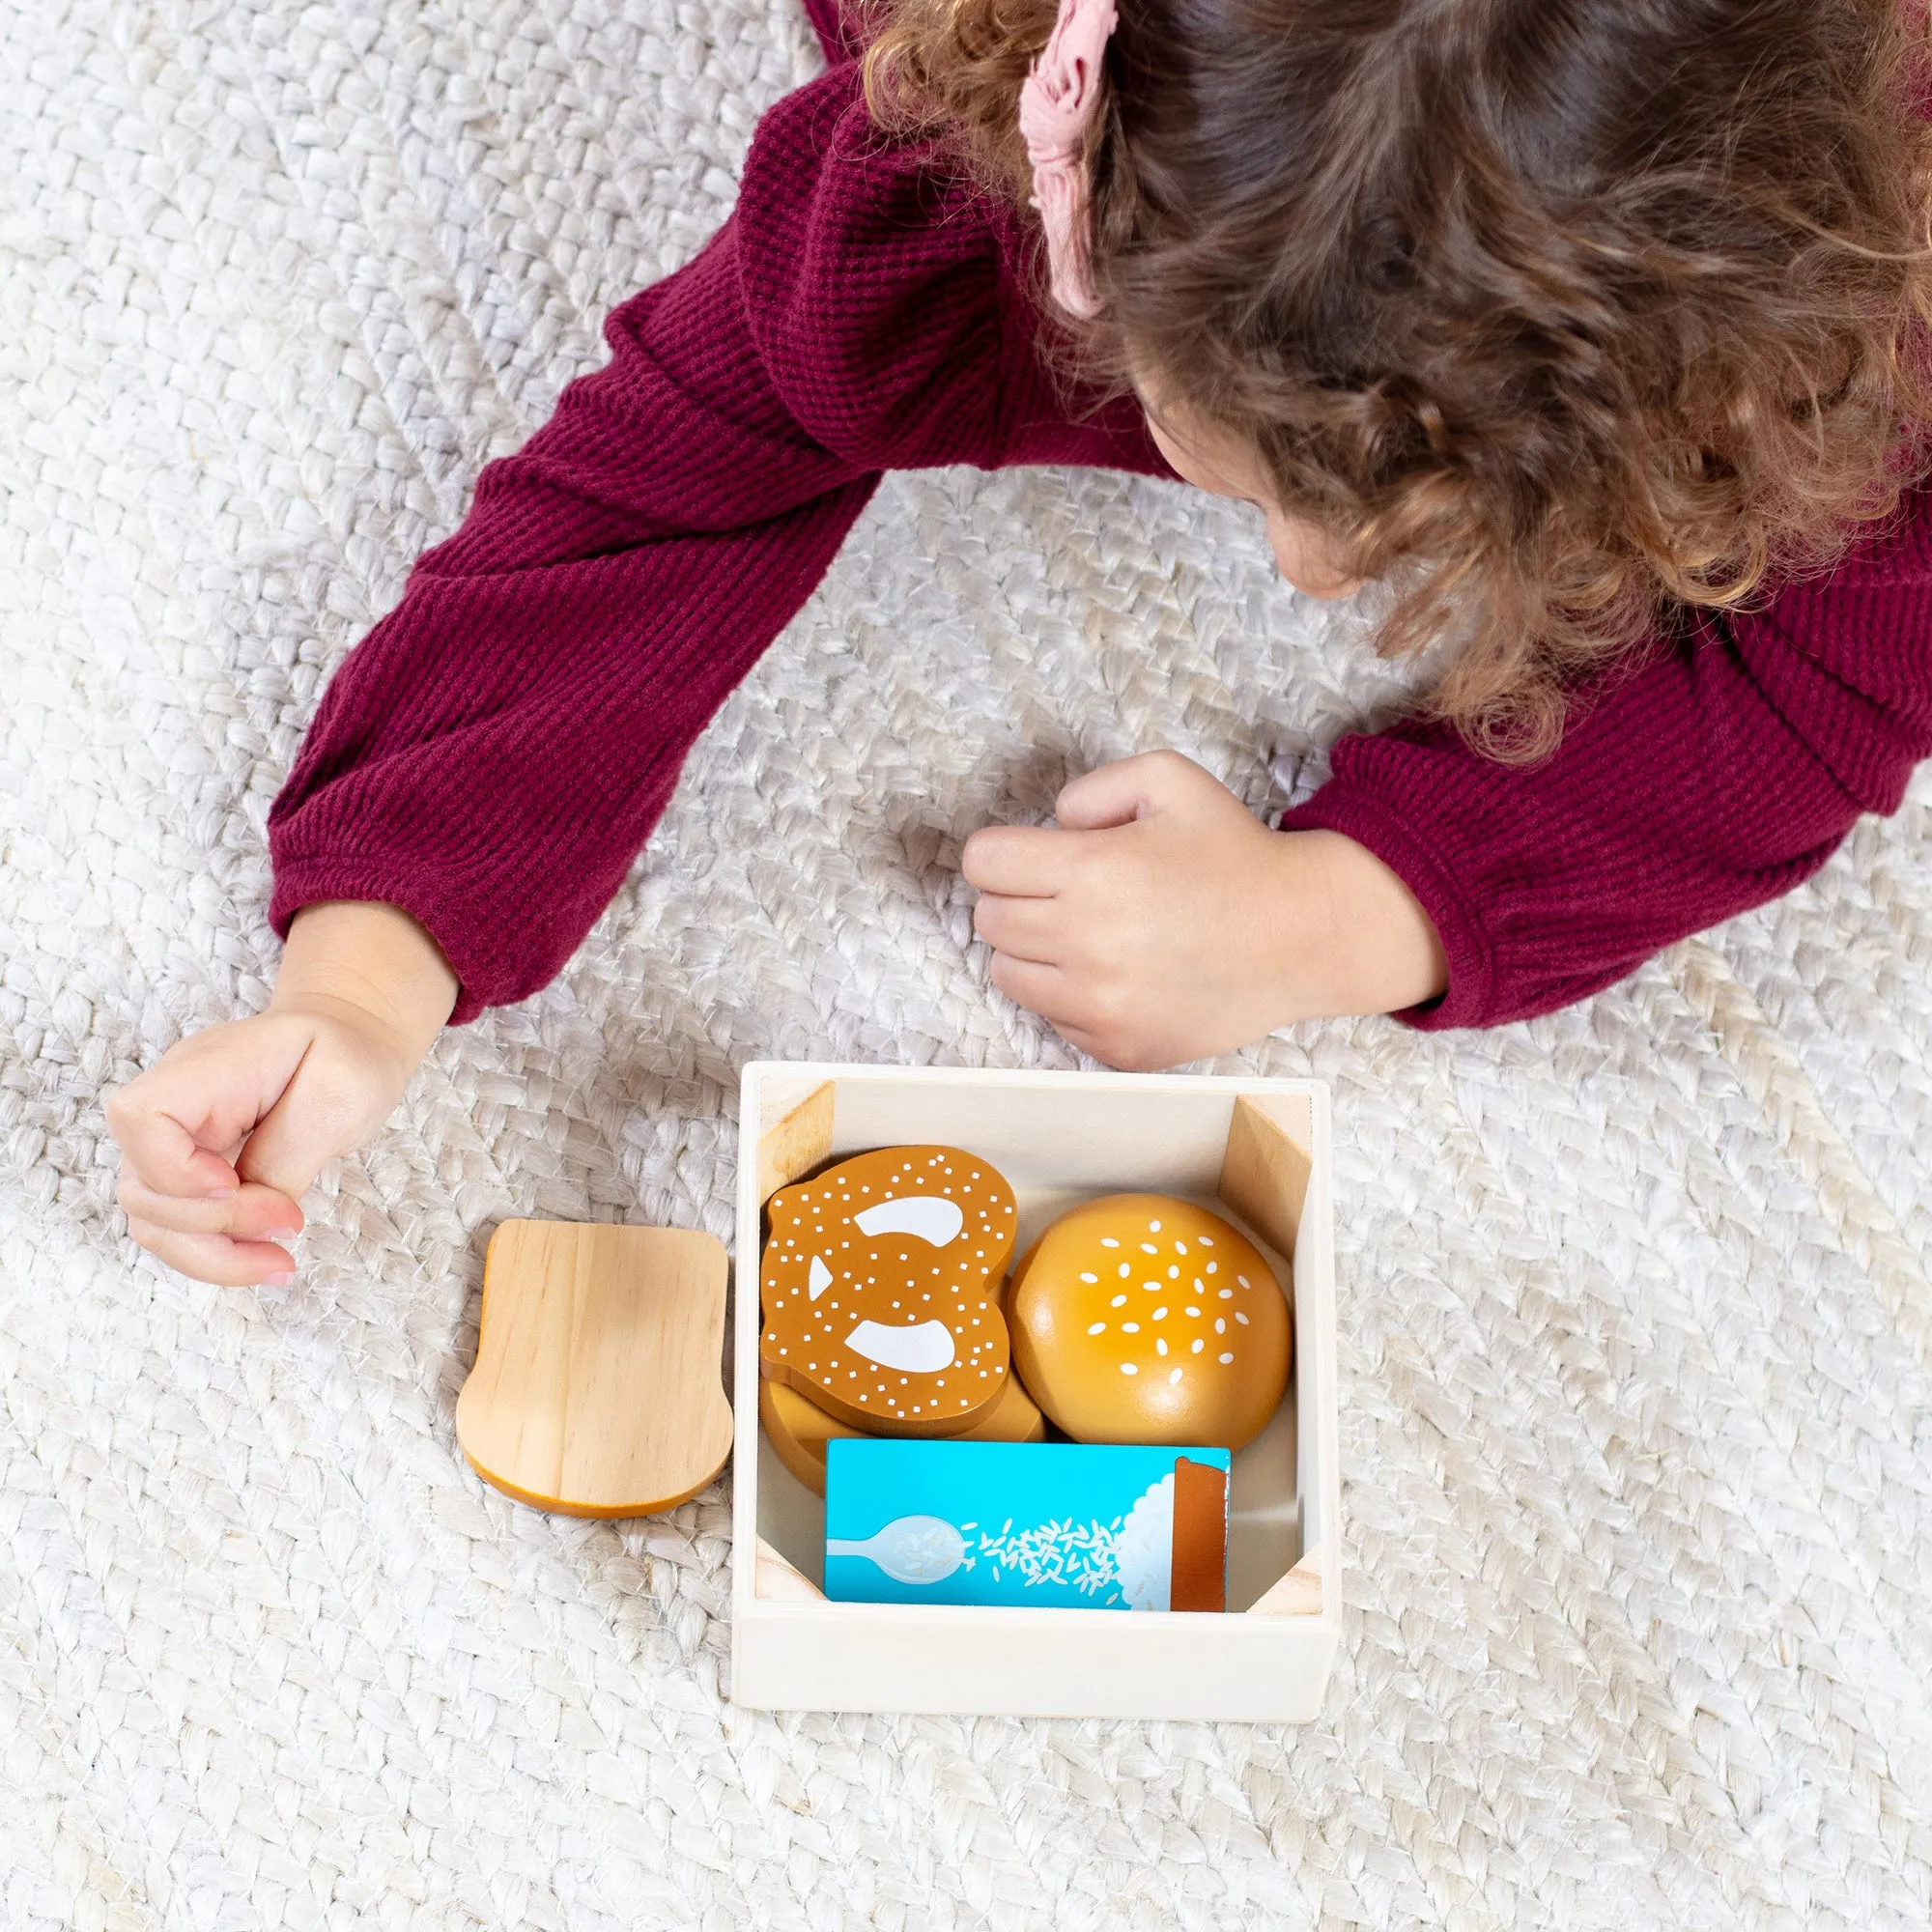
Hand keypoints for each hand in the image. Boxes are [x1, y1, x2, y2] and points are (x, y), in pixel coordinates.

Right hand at [105, 903, 458, 1285]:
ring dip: (212, 1256)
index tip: (235, 1184)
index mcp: (208, 1067)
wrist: (349, 1042)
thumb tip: (253, 1203)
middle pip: (142, 1187)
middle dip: (215, 1225)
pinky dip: (216, 1254)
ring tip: (280, 1263)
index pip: (140, 1117)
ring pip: (153, 1221)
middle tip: (291, 1225)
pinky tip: (264, 1258)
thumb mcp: (341, 1092)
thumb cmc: (349, 1058)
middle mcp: (174, 1104)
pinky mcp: (188, 1173)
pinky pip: (177, 1228)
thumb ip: (289, 1152)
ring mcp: (175, 1141)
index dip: (175, 1168)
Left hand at [961, 751, 1446, 1068]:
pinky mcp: (1118, 1049)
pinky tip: (1121, 974)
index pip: (982, 863)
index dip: (1003, 853)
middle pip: (987, 920)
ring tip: (1089, 934)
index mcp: (1091, 871)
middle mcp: (1087, 944)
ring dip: (1034, 951)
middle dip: (1017, 898)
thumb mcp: (1168, 779)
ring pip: (1007, 975)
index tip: (1032, 857)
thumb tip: (1050, 828)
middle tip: (1069, 893)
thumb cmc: (1234, 854)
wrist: (1303, 936)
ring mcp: (1100, 1006)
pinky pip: (1052, 1019)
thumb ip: (1091, 789)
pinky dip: (1071, 997)